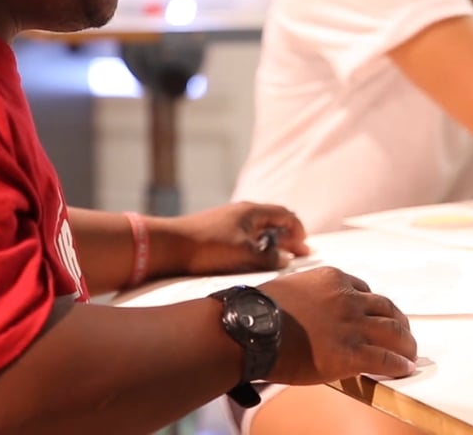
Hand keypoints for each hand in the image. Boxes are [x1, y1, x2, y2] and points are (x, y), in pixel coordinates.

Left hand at [159, 202, 309, 275]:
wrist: (168, 246)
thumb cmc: (207, 246)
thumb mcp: (243, 252)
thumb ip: (268, 256)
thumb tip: (285, 259)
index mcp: (251, 211)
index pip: (285, 214)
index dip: (298, 230)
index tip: (304, 247)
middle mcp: (241, 213)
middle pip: (273, 221)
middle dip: (288, 238)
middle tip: (298, 254)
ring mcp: (228, 222)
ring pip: (259, 230)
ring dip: (272, 244)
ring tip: (280, 259)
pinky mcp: (217, 234)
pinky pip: (245, 238)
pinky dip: (256, 247)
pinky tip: (254, 260)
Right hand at [259, 267, 416, 384]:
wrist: (248, 331)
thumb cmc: (258, 312)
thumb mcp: (288, 289)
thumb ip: (307, 296)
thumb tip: (306, 312)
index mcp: (332, 279)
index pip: (364, 290)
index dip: (372, 307)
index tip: (375, 316)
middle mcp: (347, 298)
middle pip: (386, 308)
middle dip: (398, 322)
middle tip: (402, 334)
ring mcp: (351, 325)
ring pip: (394, 331)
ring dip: (406, 344)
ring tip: (410, 354)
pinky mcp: (351, 353)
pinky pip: (386, 359)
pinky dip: (399, 365)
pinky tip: (404, 369)